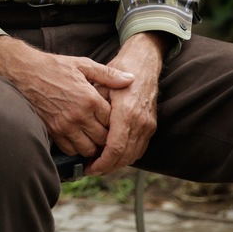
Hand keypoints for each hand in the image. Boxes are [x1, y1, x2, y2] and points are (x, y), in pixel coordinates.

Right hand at [0, 35, 134, 158]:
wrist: (25, 72)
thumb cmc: (55, 67)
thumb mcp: (83, 65)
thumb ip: (108, 75)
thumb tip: (130, 79)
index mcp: (90, 98)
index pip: (113, 121)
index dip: (116, 122)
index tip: (115, 119)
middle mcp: (79, 115)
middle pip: (103, 139)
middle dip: (107, 137)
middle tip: (107, 132)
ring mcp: (64, 126)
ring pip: (88, 149)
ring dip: (93, 145)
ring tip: (93, 137)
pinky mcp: (52, 131)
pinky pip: (70, 150)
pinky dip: (77, 148)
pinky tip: (78, 138)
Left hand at [85, 32, 166, 175]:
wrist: (144, 62)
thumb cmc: (119, 69)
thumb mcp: (102, 82)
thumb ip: (94, 104)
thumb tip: (81, 126)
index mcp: (126, 112)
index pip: (115, 148)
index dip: (102, 162)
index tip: (89, 167)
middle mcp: (140, 121)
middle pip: (125, 156)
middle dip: (107, 166)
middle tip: (90, 169)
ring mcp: (148, 125)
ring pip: (133, 155)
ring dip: (117, 163)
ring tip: (99, 164)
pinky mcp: (151, 125)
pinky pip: (140, 148)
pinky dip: (127, 156)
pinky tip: (114, 155)